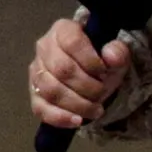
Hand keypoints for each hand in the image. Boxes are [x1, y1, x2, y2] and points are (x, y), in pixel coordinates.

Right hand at [29, 16, 127, 130]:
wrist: (91, 76)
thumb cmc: (100, 61)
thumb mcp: (115, 55)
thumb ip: (118, 52)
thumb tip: (110, 56)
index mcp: (63, 30)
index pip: (72, 42)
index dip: (90, 60)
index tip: (104, 72)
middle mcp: (44, 47)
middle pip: (61, 69)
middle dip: (87, 87)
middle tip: (101, 93)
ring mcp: (36, 71)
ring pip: (51, 90)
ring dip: (77, 104)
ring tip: (96, 109)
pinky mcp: (34, 93)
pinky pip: (40, 109)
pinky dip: (60, 118)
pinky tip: (77, 121)